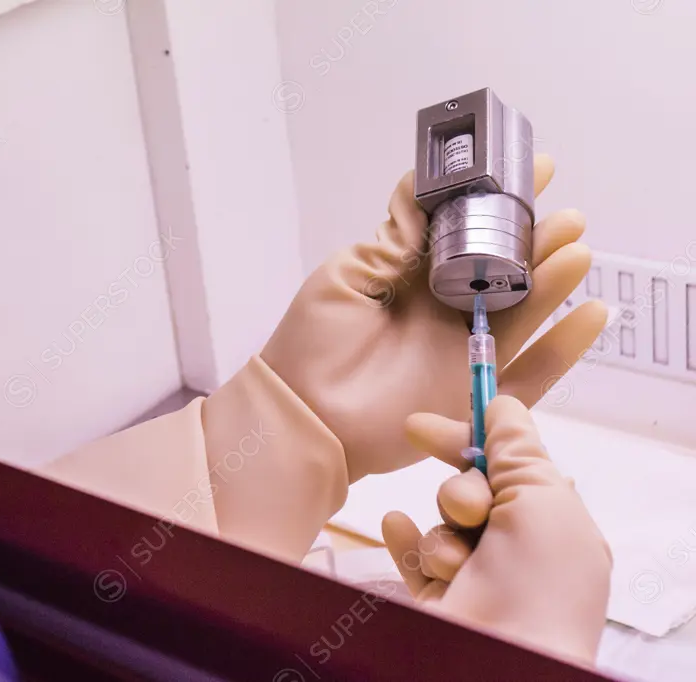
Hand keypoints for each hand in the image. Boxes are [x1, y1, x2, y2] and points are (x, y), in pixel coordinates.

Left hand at [260, 155, 606, 480]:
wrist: (301, 418)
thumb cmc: (312, 345)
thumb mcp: (349, 277)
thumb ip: (395, 238)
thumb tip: (424, 181)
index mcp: (414, 278)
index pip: (468, 233)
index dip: (498, 204)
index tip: (532, 170)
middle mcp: (444, 312)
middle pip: (503, 271)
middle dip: (536, 240)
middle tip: (565, 217)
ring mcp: (462, 353)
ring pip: (522, 312)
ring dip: (553, 281)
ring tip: (576, 249)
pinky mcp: (474, 396)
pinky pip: (531, 374)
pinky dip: (564, 347)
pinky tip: (593, 313)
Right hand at [382, 395, 611, 662]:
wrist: (502, 665)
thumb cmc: (538, 581)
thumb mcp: (542, 497)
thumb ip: (517, 446)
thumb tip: (502, 402)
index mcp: (554, 527)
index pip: (510, 466)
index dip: (471, 440)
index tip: (423, 427)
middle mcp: (517, 551)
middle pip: (470, 492)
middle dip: (461, 494)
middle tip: (469, 510)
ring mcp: (476, 578)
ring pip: (441, 526)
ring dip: (443, 536)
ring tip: (455, 564)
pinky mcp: (439, 601)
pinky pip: (413, 557)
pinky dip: (404, 539)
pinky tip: (394, 525)